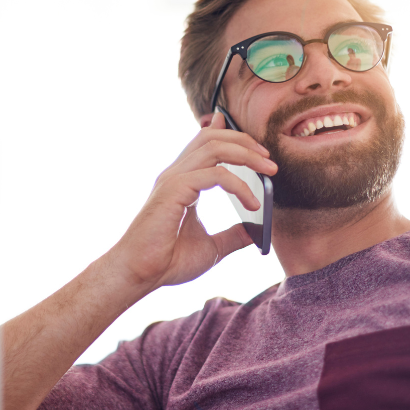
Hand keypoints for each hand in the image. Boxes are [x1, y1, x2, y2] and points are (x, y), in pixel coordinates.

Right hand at [106, 112, 276, 291]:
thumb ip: (232, 235)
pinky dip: (239, 185)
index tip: (258, 148)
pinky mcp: (175, 189)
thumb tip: (255, 232)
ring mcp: (174, 179)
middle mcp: (176, 174)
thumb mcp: (211, 248)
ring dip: (246, 153)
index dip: (230, 135)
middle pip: (211, 136)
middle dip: (244, 141)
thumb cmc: (167, 261)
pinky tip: (252, 204)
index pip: (205, 143)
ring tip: (268, 169)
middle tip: (269, 160)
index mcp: (182, 182)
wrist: (140, 274)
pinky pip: (216, 174)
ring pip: (214, 146)